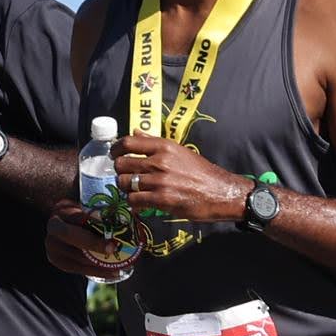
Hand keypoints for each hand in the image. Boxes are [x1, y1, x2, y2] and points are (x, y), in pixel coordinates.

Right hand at [44, 200, 134, 281]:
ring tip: (122, 263)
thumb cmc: (81, 211)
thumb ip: (102, 205)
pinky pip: (79, 269)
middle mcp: (53, 228)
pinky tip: (113, 271)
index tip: (108, 226)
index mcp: (61, 211)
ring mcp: (53, 247)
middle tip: (114, 248)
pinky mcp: (58, 261)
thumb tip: (133, 209)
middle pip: (72, 236)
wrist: (64, 222)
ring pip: (77, 256)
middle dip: (94, 244)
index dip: (93, 221)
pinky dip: (97, 271)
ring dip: (100, 262)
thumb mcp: (87, 203)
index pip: (77, 217)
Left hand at [113, 135, 252, 224]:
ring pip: (125, 183)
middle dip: (120, 172)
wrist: (220, 192)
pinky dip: (134, 203)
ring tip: (134, 191)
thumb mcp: (179, 151)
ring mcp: (160, 181)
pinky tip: (140, 203)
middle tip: (125, 177)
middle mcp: (159, 161)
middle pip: (122, 164)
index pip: (128, 142)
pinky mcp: (162, 200)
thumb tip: (135, 132)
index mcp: (164, 147)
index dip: (116, 149)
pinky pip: (134, 200)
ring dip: (125, 189)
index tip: (114, 155)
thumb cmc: (201, 172)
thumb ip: (155, 142)